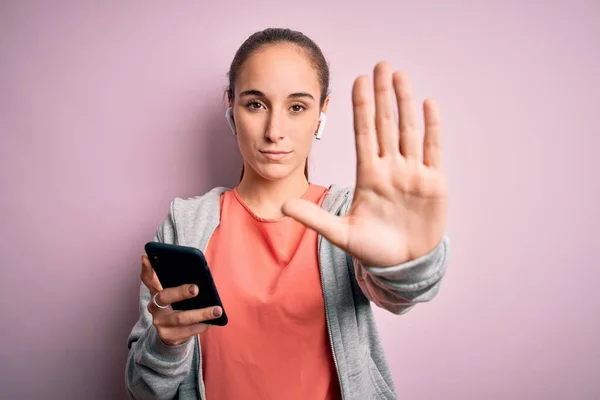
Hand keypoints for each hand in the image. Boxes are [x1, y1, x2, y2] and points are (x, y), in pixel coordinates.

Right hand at [141, 255, 222, 345]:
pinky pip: (186, 332)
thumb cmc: (178, 307)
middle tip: (196, 288)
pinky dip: (201, 327)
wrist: (172, 334)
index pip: (148, 278)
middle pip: (164, 297)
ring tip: (217, 310)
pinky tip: (211, 323)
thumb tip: (199, 272)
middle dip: (180, 292)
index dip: (146, 269)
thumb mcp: (176, 294)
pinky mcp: (168, 337)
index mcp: (156, 292)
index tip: (147, 257)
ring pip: (180, 318)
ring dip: (201, 314)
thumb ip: (180, 283)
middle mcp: (154, 307)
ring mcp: (159, 323)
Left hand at [282, 61, 447, 266]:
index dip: (361, 107)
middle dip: (382, 95)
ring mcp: (412, 173)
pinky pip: (433, 149)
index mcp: (368, 175)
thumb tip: (282, 207)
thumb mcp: (340, 234)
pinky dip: (432, 127)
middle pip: (385, 124)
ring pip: (408, 130)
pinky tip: (428, 104)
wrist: (402, 266)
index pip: (363, 134)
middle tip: (380, 64)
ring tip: (400, 76)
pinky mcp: (433, 183)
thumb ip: (314, 219)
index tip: (356, 81)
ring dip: (405, 103)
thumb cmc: (372, 249)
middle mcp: (390, 168)